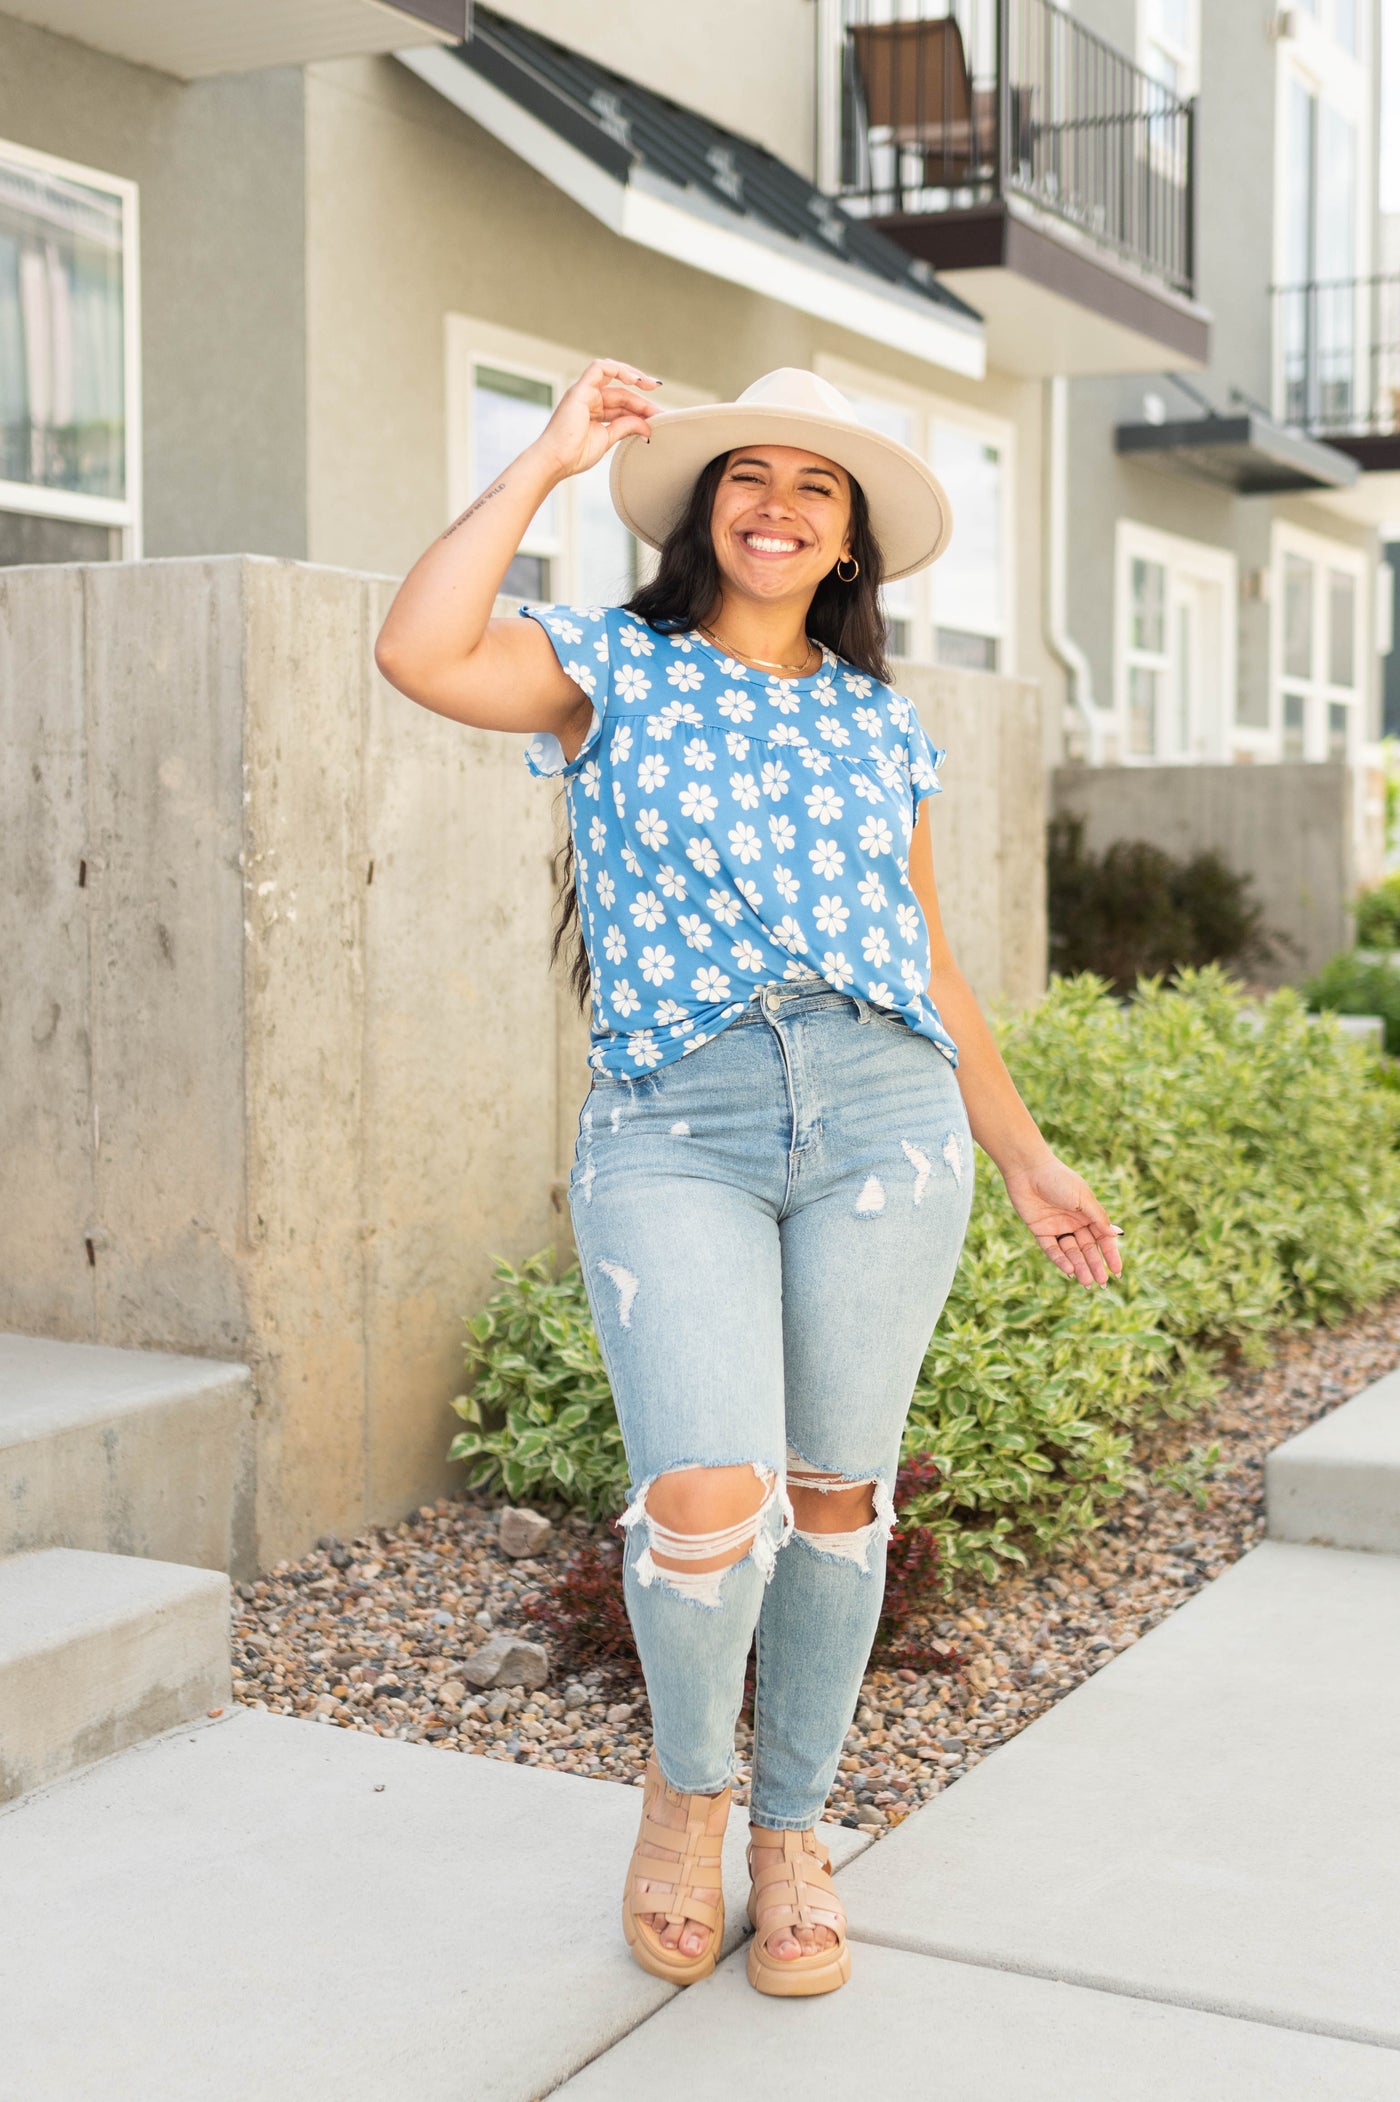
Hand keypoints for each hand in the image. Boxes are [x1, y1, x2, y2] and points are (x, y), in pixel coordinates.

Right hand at [528, 357, 662, 481]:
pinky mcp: (580, 389)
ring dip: (634, 378)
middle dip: (643, 398)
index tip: (658, 417)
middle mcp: (588, 398)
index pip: (623, 403)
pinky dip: (618, 369)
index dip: (642, 408)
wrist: (556, 461)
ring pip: (613, 375)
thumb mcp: (607, 439)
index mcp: (594, 410)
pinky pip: (600, 368)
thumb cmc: (574, 454)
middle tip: (660, 410)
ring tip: (652, 386)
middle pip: (622, 392)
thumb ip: (625, 427)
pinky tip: (636, 380)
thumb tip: (646, 425)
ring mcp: (583, 392)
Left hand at [1002, 1153, 1123, 1287]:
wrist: (1028, 1169)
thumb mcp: (1083, 1198)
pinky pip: (1052, 1249)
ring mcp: (1057, 1227)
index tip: (1117, 1271)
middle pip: (1087, 1248)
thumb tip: (1115, 1235)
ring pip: (1071, 1252)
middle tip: (1102, 1283)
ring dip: (1079, 1266)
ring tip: (1086, 1283)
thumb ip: (1098, 1218)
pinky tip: (1069, 1270)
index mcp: (1088, 1213)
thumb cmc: (1059, 1179)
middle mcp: (1073, 1222)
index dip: (1110, 1255)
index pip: (1102, 1238)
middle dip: (1095, 1265)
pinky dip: (1060, 1260)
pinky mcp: (1040, 1230)